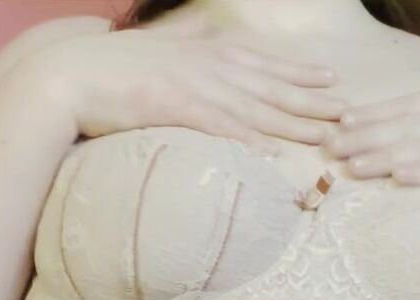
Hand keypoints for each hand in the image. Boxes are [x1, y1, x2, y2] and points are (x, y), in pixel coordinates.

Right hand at [25, 22, 346, 152]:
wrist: (71, 75)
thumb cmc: (112, 65)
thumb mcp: (160, 42)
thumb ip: (187, 35)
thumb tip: (205, 25)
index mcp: (206, 49)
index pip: (264, 62)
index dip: (300, 72)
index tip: (331, 80)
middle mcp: (209, 65)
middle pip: (271, 86)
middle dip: (313, 99)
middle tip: (348, 111)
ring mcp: (194, 86)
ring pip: (256, 108)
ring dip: (294, 124)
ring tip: (327, 136)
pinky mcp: (175, 108)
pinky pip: (220, 127)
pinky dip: (248, 140)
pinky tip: (272, 154)